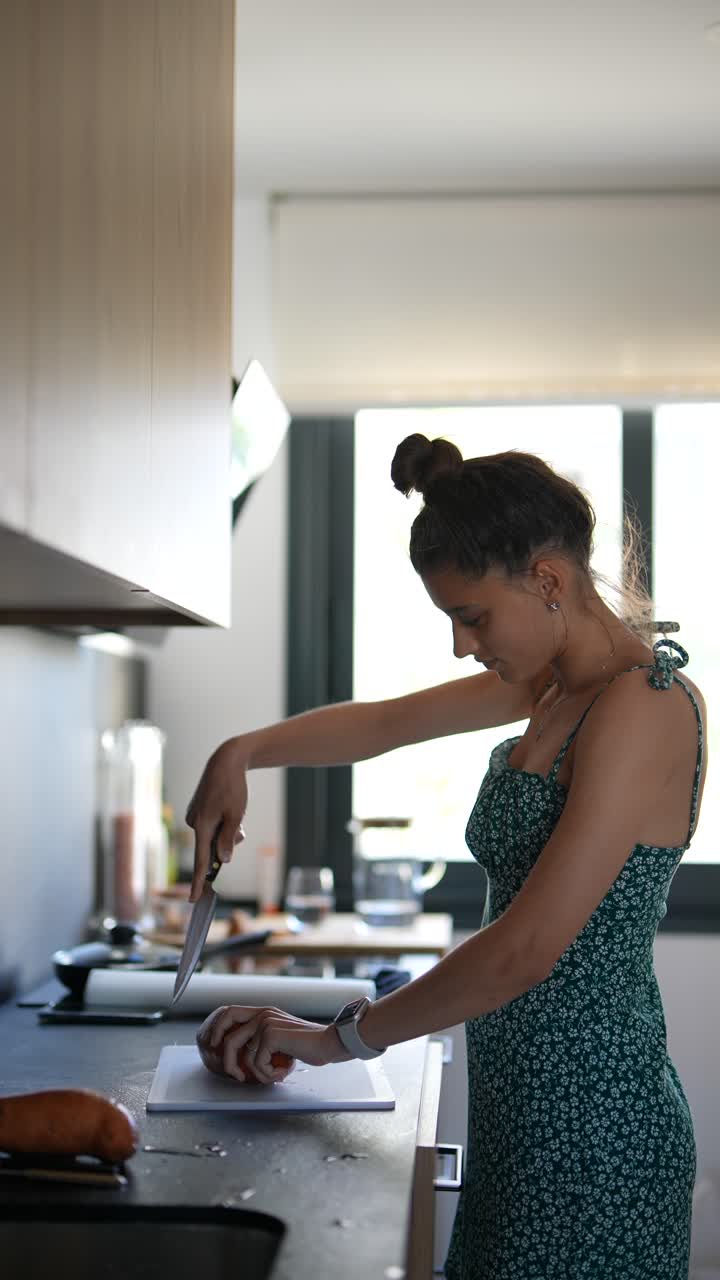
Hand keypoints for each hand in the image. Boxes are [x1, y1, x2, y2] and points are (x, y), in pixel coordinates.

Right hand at [185, 738, 249, 901]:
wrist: (225, 761)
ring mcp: (194, 817)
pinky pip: (211, 828)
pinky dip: (221, 825)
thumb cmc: (233, 788)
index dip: (198, 882)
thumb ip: (228, 840)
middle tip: (239, 827)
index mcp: (202, 826)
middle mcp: (194, 823)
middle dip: (226, 844)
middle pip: (211, 848)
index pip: (200, 861)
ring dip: (226, 833)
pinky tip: (228, 809)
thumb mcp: (236, 815)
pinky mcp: (197, 811)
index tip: (193, 899)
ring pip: (213, 837)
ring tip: (235, 813)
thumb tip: (221, 862)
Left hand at [200, 1005, 351, 1084]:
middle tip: (236, 1076)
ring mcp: (265, 1023)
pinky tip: (285, 1071)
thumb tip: (243, 1059)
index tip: (216, 1049)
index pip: (229, 1014)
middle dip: (226, 1059)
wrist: (329, 1042)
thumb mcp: (281, 1039)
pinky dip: (269, 1074)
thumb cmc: (308, 1046)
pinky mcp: (271, 1035)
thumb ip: (263, 1040)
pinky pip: (258, 1064)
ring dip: (258, 1074)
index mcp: (263, 1013)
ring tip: (275, 1076)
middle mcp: (262, 1015)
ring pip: (244, 1056)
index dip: (217, 1030)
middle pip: (229, 1037)